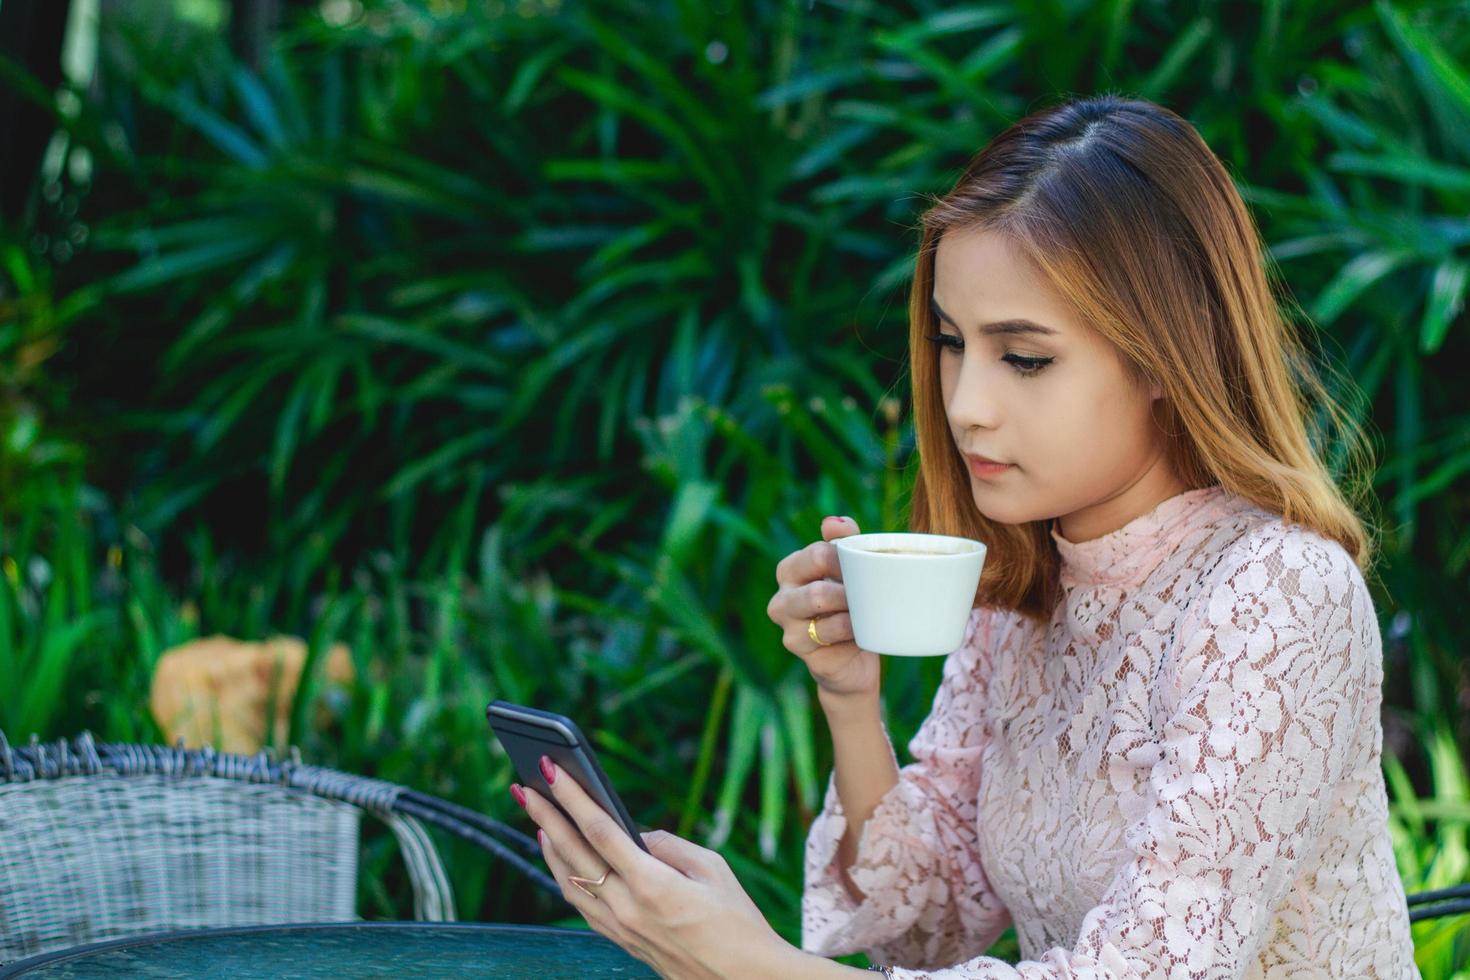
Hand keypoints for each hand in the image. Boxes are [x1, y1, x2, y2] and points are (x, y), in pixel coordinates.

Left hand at [517, 756, 793, 979]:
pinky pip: (582, 904)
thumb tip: (635, 835)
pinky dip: (565, 875)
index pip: (600, 831)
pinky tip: (562, 858)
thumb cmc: (738, 922)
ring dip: (550, 847)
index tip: (551, 771)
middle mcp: (627, 909)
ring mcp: (620, 929)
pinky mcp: (621, 941)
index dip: (572, 798)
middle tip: (524, 788)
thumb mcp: (712, 868)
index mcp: (652, 885)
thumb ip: (668, 845)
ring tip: (538, 817)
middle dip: (546, 817)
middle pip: (574, 855)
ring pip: (569, 882)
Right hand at [766, 516, 881, 701]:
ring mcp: (789, 629)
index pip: (817, 554)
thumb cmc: (850, 608)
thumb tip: (833, 522)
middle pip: (817, 586)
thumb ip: (843, 542)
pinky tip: (864, 630)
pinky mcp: (802, 652)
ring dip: (852, 608)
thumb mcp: (849, 572)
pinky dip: (853, 630)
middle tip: (873, 591)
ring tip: (869, 609)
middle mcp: (781, 600)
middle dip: (850, 588)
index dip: (848, 560)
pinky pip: (831, 634)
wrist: (852, 662)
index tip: (870, 567)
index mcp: (789, 571)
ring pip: (822, 608)